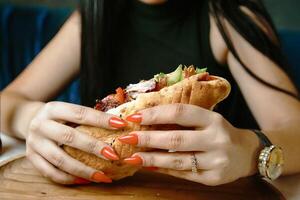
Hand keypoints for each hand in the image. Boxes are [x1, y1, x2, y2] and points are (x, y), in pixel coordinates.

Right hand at [26, 101, 126, 183]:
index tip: (120, 125)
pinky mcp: (31, 158)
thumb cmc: (58, 116)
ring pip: (60, 159)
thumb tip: (119, 125)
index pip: (80, 113)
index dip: (101, 119)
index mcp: (53, 108)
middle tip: (113, 155)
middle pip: (69, 137)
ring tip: (103, 175)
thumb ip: (88, 118)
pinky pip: (51, 172)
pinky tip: (86, 180)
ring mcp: (34, 143)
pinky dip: (70, 178)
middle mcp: (40, 124)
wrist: (27, 119)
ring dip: (83, 169)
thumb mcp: (68, 110)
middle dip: (93, 147)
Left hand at [119, 103, 259, 185]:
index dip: (155, 114)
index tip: (134, 116)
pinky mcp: (213, 178)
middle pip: (176, 139)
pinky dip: (164, 169)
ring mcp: (216, 161)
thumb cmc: (220, 132)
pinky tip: (150, 166)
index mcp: (213, 119)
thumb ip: (182, 118)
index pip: (180, 112)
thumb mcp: (207, 118)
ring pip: (177, 160)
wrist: (247, 153)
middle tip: (127, 138)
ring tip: (133, 157)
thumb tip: (147, 119)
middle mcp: (216, 139)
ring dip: (151, 159)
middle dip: (148, 139)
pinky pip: (183, 174)